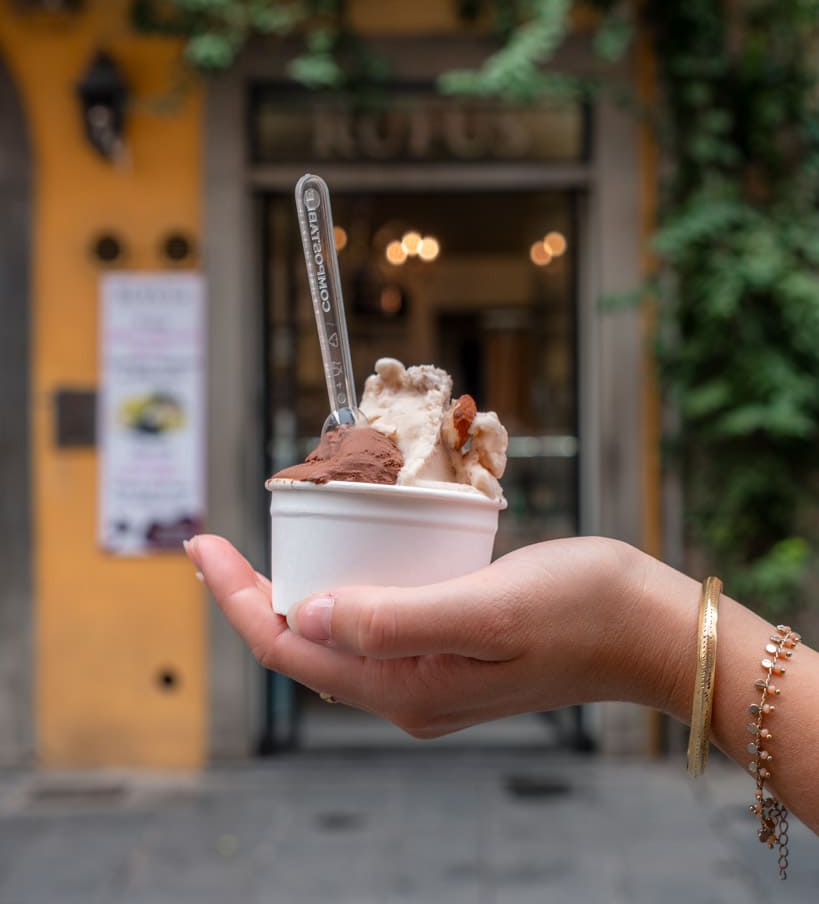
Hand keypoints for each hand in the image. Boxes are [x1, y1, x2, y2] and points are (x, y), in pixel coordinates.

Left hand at [187, 534, 651, 736]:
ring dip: (296, 592)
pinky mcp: (453, 652)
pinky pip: (377, 625)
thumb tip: (306, 615)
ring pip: (339, 635)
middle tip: (220, 545)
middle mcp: (409, 693)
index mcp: (406, 689)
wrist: (649, 628)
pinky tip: (345, 554)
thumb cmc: (580, 610)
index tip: (202, 546)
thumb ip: (394, 620)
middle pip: (306, 646)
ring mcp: (431, 677)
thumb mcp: (485, 608)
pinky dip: (346, 589)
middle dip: (254, 598)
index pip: (292, 647)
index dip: (237, 599)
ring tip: (267, 547)